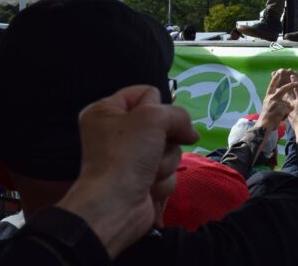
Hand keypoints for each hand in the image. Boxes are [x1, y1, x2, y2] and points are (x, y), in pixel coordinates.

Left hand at [55, 86, 197, 258]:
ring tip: (150, 172)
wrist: (116, 205)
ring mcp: (130, 159)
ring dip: (165, 162)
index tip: (157, 120)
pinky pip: (166, 171)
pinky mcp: (142, 181)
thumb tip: (191, 134)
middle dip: (165, 139)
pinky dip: (161, 180)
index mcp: (106, 111)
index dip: (156, 105)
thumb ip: (178, 114)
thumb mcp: (153, 117)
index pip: (145, 92)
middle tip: (157, 147)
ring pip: (168, 149)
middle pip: (162, 123)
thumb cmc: (127, 154)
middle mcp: (116, 133)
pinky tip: (149, 187)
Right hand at [256, 81, 295, 131]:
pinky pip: (288, 109)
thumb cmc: (266, 115)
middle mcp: (271, 98)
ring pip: (287, 103)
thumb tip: (278, 93)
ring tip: (279, 115)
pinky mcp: (279, 109)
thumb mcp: (267, 104)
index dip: (275, 79)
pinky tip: (280, 117)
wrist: (264, 125)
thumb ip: (272, 98)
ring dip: (286, 110)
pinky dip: (286, 114)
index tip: (279, 72)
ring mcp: (275, 103)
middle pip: (283, 89)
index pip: (272, 85)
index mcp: (268, 96)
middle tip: (296, 83)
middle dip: (290, 86)